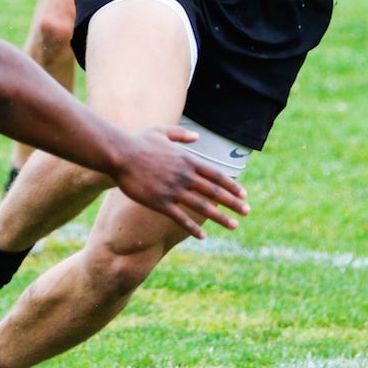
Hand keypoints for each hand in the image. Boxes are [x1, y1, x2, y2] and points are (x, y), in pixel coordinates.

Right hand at [108, 124, 249, 236]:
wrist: (119, 154)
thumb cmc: (138, 141)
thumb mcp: (161, 130)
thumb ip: (181, 134)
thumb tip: (196, 137)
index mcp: (187, 160)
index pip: (216, 175)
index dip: (231, 185)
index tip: (244, 194)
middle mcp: (184, 176)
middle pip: (214, 192)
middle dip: (233, 203)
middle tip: (247, 212)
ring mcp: (173, 190)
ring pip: (202, 207)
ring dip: (220, 218)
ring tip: (234, 226)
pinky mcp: (160, 202)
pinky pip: (180, 218)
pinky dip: (193, 228)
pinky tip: (203, 236)